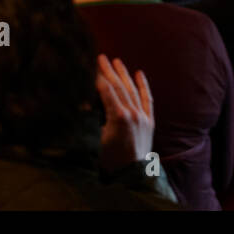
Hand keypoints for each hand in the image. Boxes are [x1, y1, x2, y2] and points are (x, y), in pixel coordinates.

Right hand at [97, 55, 153, 172]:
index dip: (98, 77)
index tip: (92, 66)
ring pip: (132, 90)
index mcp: (117, 116)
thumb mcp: (95, 139)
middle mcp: (132, 113)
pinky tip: (140, 74)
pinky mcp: (149, 121)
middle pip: (119, 87)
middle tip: (101, 57)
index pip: (106, 90)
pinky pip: (147, 100)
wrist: (131, 175)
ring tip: (117, 61)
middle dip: (109, 71)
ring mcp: (142, 116)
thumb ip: (91, 120)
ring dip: (124, 74)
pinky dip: (144, 86)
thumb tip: (84, 103)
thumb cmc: (109, 160)